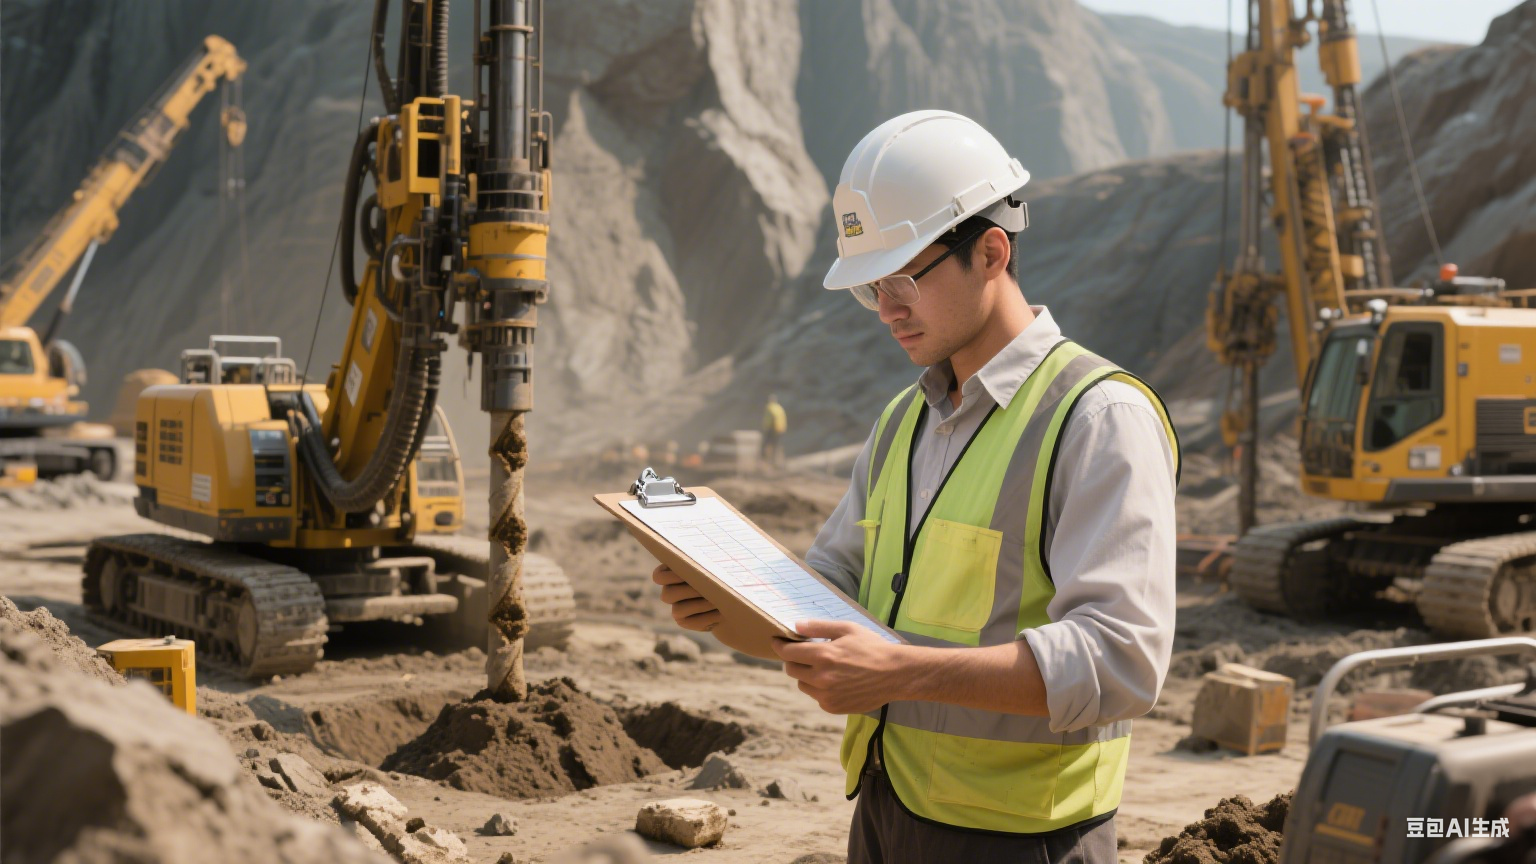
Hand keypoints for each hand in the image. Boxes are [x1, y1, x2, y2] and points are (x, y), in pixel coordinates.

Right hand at [651, 564, 721, 631]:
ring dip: (700, 605)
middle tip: (710, 586)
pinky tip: (721, 613)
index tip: (689, 571)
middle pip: (668, 594)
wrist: (729, 594)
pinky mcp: (685, 622)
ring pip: (678, 610)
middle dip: (690, 591)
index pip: (659, 577)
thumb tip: (709, 562)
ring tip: (718, 600)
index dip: (670, 576)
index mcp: (671, 573)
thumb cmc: (721, 572)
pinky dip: (707, 617)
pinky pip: (692, 622)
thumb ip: (707, 562)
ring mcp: (676, 608)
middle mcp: (670, 591)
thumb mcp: (715, 564)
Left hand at [772, 620, 908, 714]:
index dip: (779, 645)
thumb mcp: (847, 629)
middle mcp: (821, 678)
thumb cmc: (872, 647)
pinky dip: (819, 688)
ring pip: (802, 684)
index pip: (788, 652)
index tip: (776, 641)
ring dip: (805, 675)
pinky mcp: (832, 707)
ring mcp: (826, 695)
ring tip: (823, 667)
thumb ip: (819, 626)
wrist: (895, 674)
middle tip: (803, 652)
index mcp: (823, 655)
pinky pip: (816, 697)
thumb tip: (796, 625)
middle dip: (793, 659)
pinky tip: (835, 681)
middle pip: (791, 669)